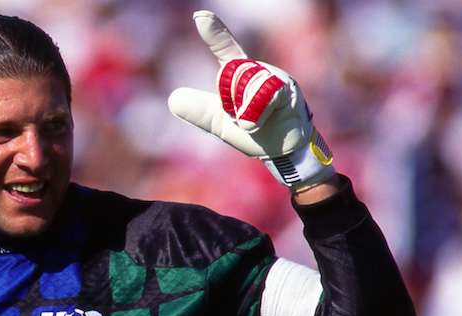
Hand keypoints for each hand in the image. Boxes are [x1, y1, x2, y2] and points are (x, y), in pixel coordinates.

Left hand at [168, 10, 335, 191]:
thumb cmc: (255, 132)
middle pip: (231, 75)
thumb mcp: (219, 122)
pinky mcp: (289, 89)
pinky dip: (256, 116)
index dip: (214, 34)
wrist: (281, 152)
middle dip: (229, 103)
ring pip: (247, 87)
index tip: (200, 17)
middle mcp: (258, 70)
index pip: (226, 50)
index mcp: (239, 75)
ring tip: (253, 125)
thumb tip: (173, 99)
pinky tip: (263, 124)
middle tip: (240, 120)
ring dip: (243, 113)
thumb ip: (198, 110)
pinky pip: (265, 97)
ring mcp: (275, 76)